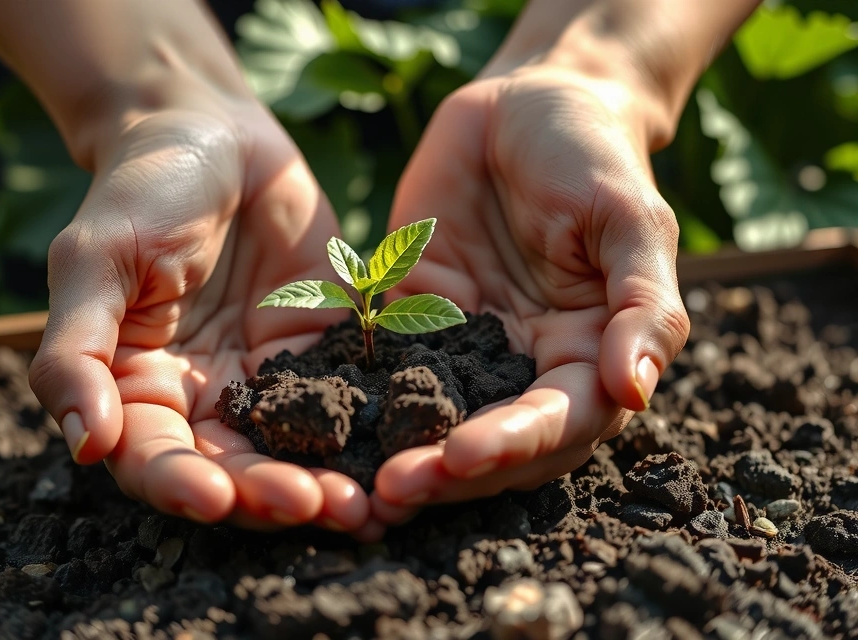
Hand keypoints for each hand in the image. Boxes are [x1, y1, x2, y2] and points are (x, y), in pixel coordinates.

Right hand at [27, 105, 374, 535]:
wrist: (216, 135)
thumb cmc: (140, 189)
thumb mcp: (95, 259)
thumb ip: (76, 349)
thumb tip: (86, 445)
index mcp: (135, 389)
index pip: (152, 460)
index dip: (180, 487)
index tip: (216, 497)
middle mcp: (199, 401)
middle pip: (231, 473)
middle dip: (269, 497)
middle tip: (317, 507)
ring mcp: (264, 383)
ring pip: (292, 452)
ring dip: (324, 484)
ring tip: (363, 506)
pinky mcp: (318, 356)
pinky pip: (343, 404)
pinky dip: (367, 435)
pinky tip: (399, 455)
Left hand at [371, 64, 689, 515]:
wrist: (524, 103)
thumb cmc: (592, 154)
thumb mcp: (631, 219)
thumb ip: (642, 304)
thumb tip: (634, 389)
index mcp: (588, 354)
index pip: (558, 422)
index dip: (514, 445)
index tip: (462, 457)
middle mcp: (526, 365)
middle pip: (493, 442)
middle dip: (448, 472)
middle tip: (393, 491)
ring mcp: (466, 347)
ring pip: (436, 420)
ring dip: (402, 452)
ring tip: (357, 484)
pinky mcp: (412, 321)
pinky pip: (386, 369)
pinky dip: (361, 400)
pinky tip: (320, 419)